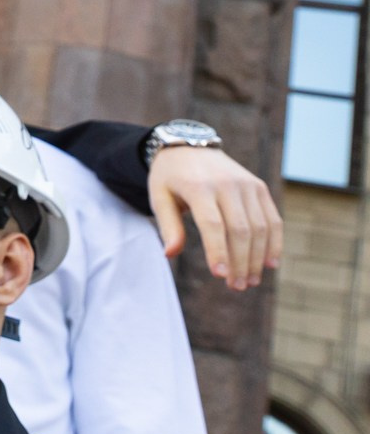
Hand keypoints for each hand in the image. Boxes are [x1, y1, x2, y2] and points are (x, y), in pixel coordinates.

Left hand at [148, 144, 281, 290]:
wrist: (189, 147)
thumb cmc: (170, 178)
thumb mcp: (159, 197)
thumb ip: (168, 226)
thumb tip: (170, 254)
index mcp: (199, 186)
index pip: (212, 224)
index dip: (218, 251)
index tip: (220, 275)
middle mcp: (227, 184)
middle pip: (240, 230)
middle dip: (240, 261)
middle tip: (237, 286)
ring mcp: (247, 185)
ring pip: (260, 227)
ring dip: (258, 258)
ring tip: (250, 281)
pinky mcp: (259, 187)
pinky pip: (272, 218)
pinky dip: (274, 242)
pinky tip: (270, 263)